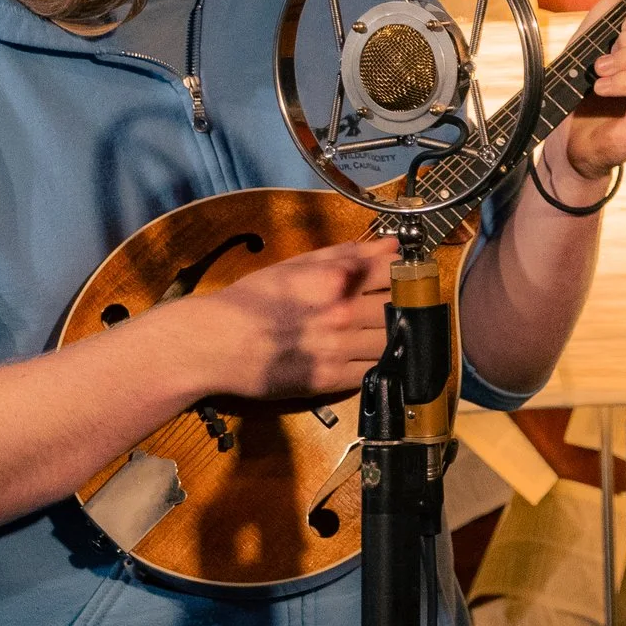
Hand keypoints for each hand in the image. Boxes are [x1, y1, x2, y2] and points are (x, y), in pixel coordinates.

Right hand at [175, 238, 396, 401]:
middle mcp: (341, 313)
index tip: (408, 275)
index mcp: (334, 279)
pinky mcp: (329, 380)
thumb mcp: (297, 265)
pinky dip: (380, 362)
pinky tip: (374, 354)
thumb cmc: (253, 298)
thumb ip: (346, 254)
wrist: (216, 343)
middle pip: (397, 307)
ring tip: (391, 330)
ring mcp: (337, 348)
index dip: (406, 272)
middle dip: (405, 304)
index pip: (391, 271)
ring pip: (392, 341)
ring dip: (397, 335)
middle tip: (405, 304)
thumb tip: (390, 245)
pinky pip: (373, 371)